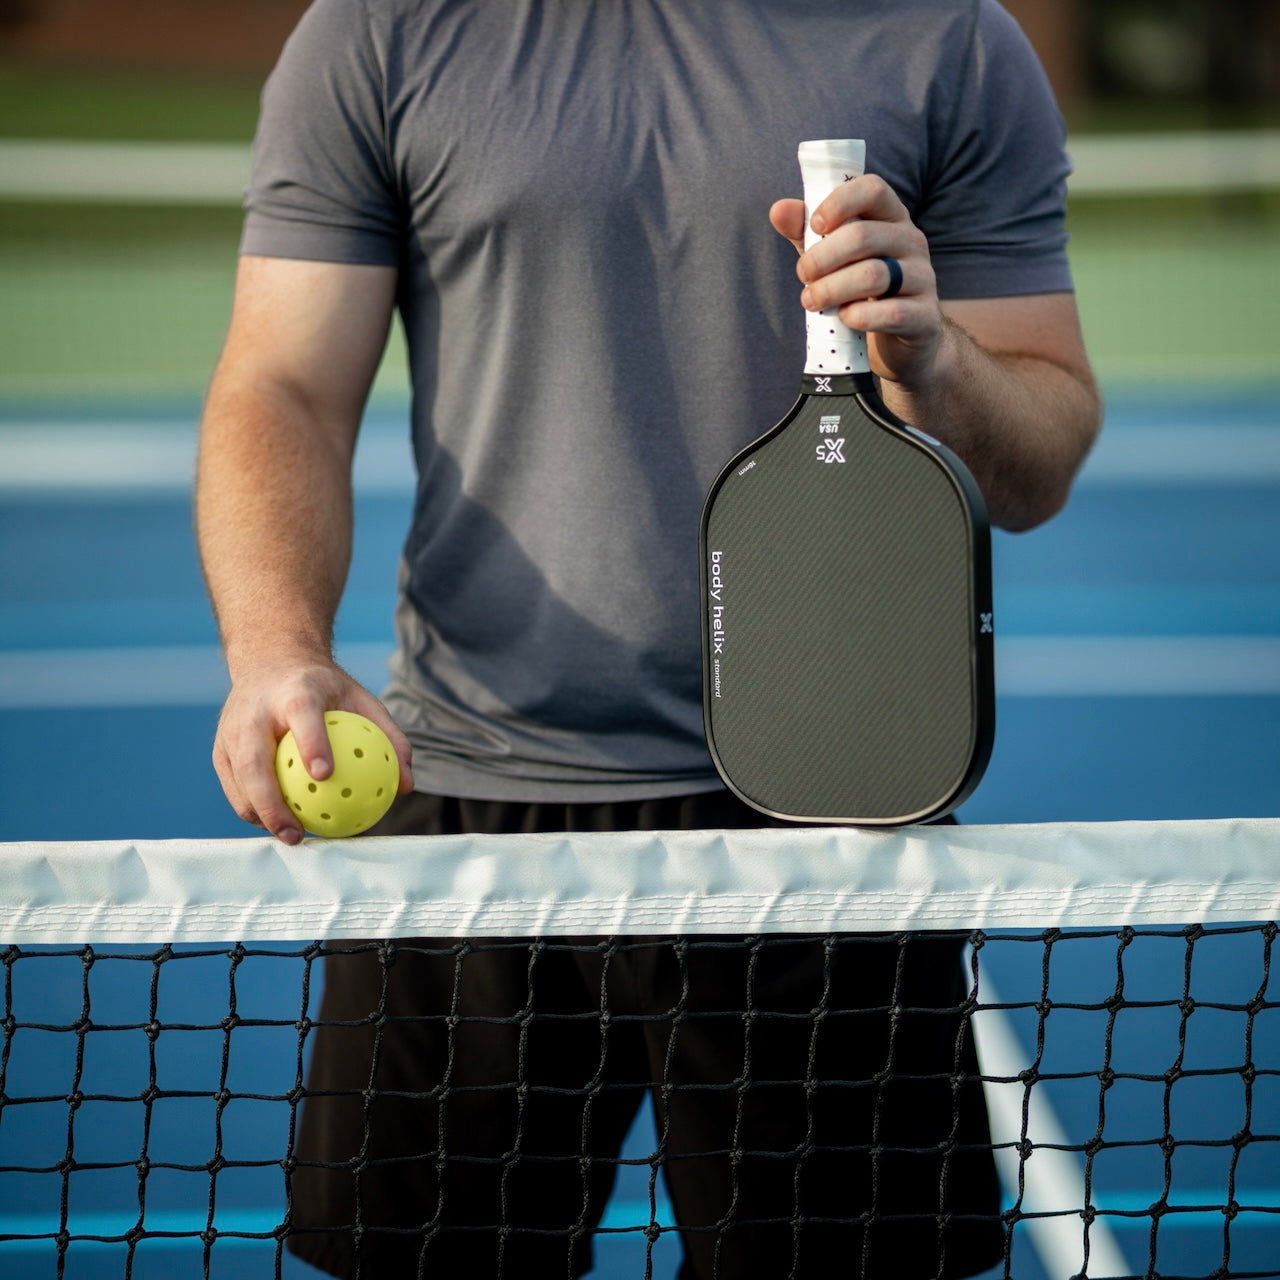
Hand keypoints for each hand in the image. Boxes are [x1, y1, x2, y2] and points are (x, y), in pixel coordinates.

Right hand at [212, 655, 413, 844]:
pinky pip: (233, 785)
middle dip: (271, 802)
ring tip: (290, 836)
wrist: (271, 661)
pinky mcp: (219, 747)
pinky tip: (278, 825)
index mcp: (296, 692)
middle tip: (297, 833)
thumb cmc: (325, 689)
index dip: (311, 745)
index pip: (302, 718)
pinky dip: (252, 808)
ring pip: (238, 779)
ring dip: (259, 814)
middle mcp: (256, 710)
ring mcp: (231, 729)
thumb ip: (389, 738)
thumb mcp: (361, 700)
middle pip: (254, 760)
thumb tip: (407, 784)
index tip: (325, 775)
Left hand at [769, 174, 942, 393]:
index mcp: (892, 217)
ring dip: (831, 289)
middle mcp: (912, 241)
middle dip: (821, 257)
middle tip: (802, 275)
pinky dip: (858, 316)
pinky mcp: (924, 316)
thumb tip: (778, 210)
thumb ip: (806, 234)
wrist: (903, 339)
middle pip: (863, 236)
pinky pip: (890, 313)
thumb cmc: (861, 289)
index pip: (873, 189)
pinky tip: (844, 318)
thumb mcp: (832, 258)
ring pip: (872, 275)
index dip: (839, 202)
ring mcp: (923, 278)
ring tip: (810, 301)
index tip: (813, 226)